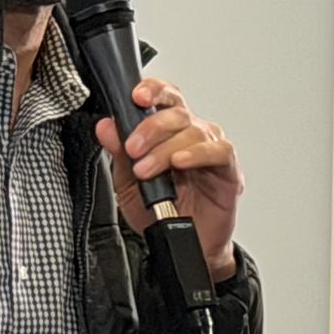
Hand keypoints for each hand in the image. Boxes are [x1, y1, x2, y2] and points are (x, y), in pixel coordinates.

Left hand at [94, 78, 243, 282]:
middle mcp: (191, 134)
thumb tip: (106, 127)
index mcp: (168, 130)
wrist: (185, 244)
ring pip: (192, 131)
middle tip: (133, 149)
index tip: (136, 97)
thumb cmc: (161, 210)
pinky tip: (180, 162)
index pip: (164, 97)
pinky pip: (218, 151)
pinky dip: (197, 154)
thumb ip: (118, 153)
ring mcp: (210, 149)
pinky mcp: (228, 169)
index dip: (152, 90)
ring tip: (147, 170)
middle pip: (175, 112)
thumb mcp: (128, 183)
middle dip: (150, 127)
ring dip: (165, 149)